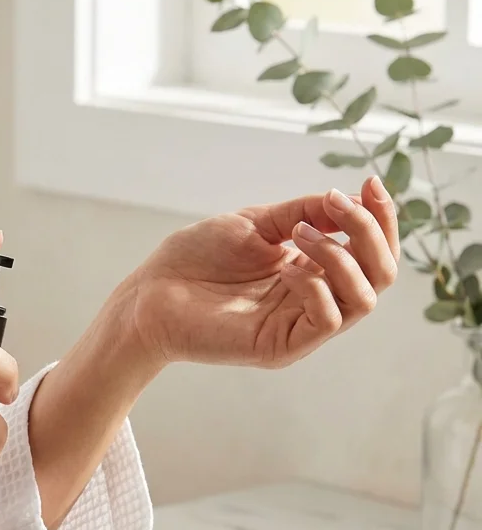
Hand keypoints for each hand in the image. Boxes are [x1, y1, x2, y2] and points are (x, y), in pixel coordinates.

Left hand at [129, 175, 398, 367]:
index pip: (372, 249)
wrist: (149, 293)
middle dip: (369, 231)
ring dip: (341, 257)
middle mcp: (314, 298)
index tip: (369, 183)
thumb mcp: (256, 223)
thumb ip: (304, 213)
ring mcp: (300, 325)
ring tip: (299, 235)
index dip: (380, 216)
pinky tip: (286, 267)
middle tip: (335, 205)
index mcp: (312, 268)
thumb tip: (349, 200)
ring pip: (364, 298)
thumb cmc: (195, 258)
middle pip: (380, 273)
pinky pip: (328, 320)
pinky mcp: (282, 346)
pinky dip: (316, 287)